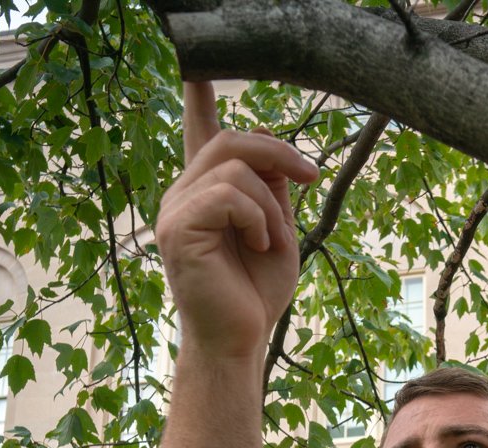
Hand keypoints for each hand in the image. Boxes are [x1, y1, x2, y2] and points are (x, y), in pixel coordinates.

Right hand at [157, 81, 319, 361]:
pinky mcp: (179, 229)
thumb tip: (273, 148)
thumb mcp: (276, 229)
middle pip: (232, 140)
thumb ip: (272, 188)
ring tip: (272, 239)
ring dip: (271, 203)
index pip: (200, 135)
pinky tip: (259, 245)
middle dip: (280, 153)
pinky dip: (258, 217)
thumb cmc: (257, 291)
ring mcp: (175, 210)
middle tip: (312, 177)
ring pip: (235, 167)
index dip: (200, 100)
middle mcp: (182, 194)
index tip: (197, 68)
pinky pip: (229, 194)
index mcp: (205, 192)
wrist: (241, 339)